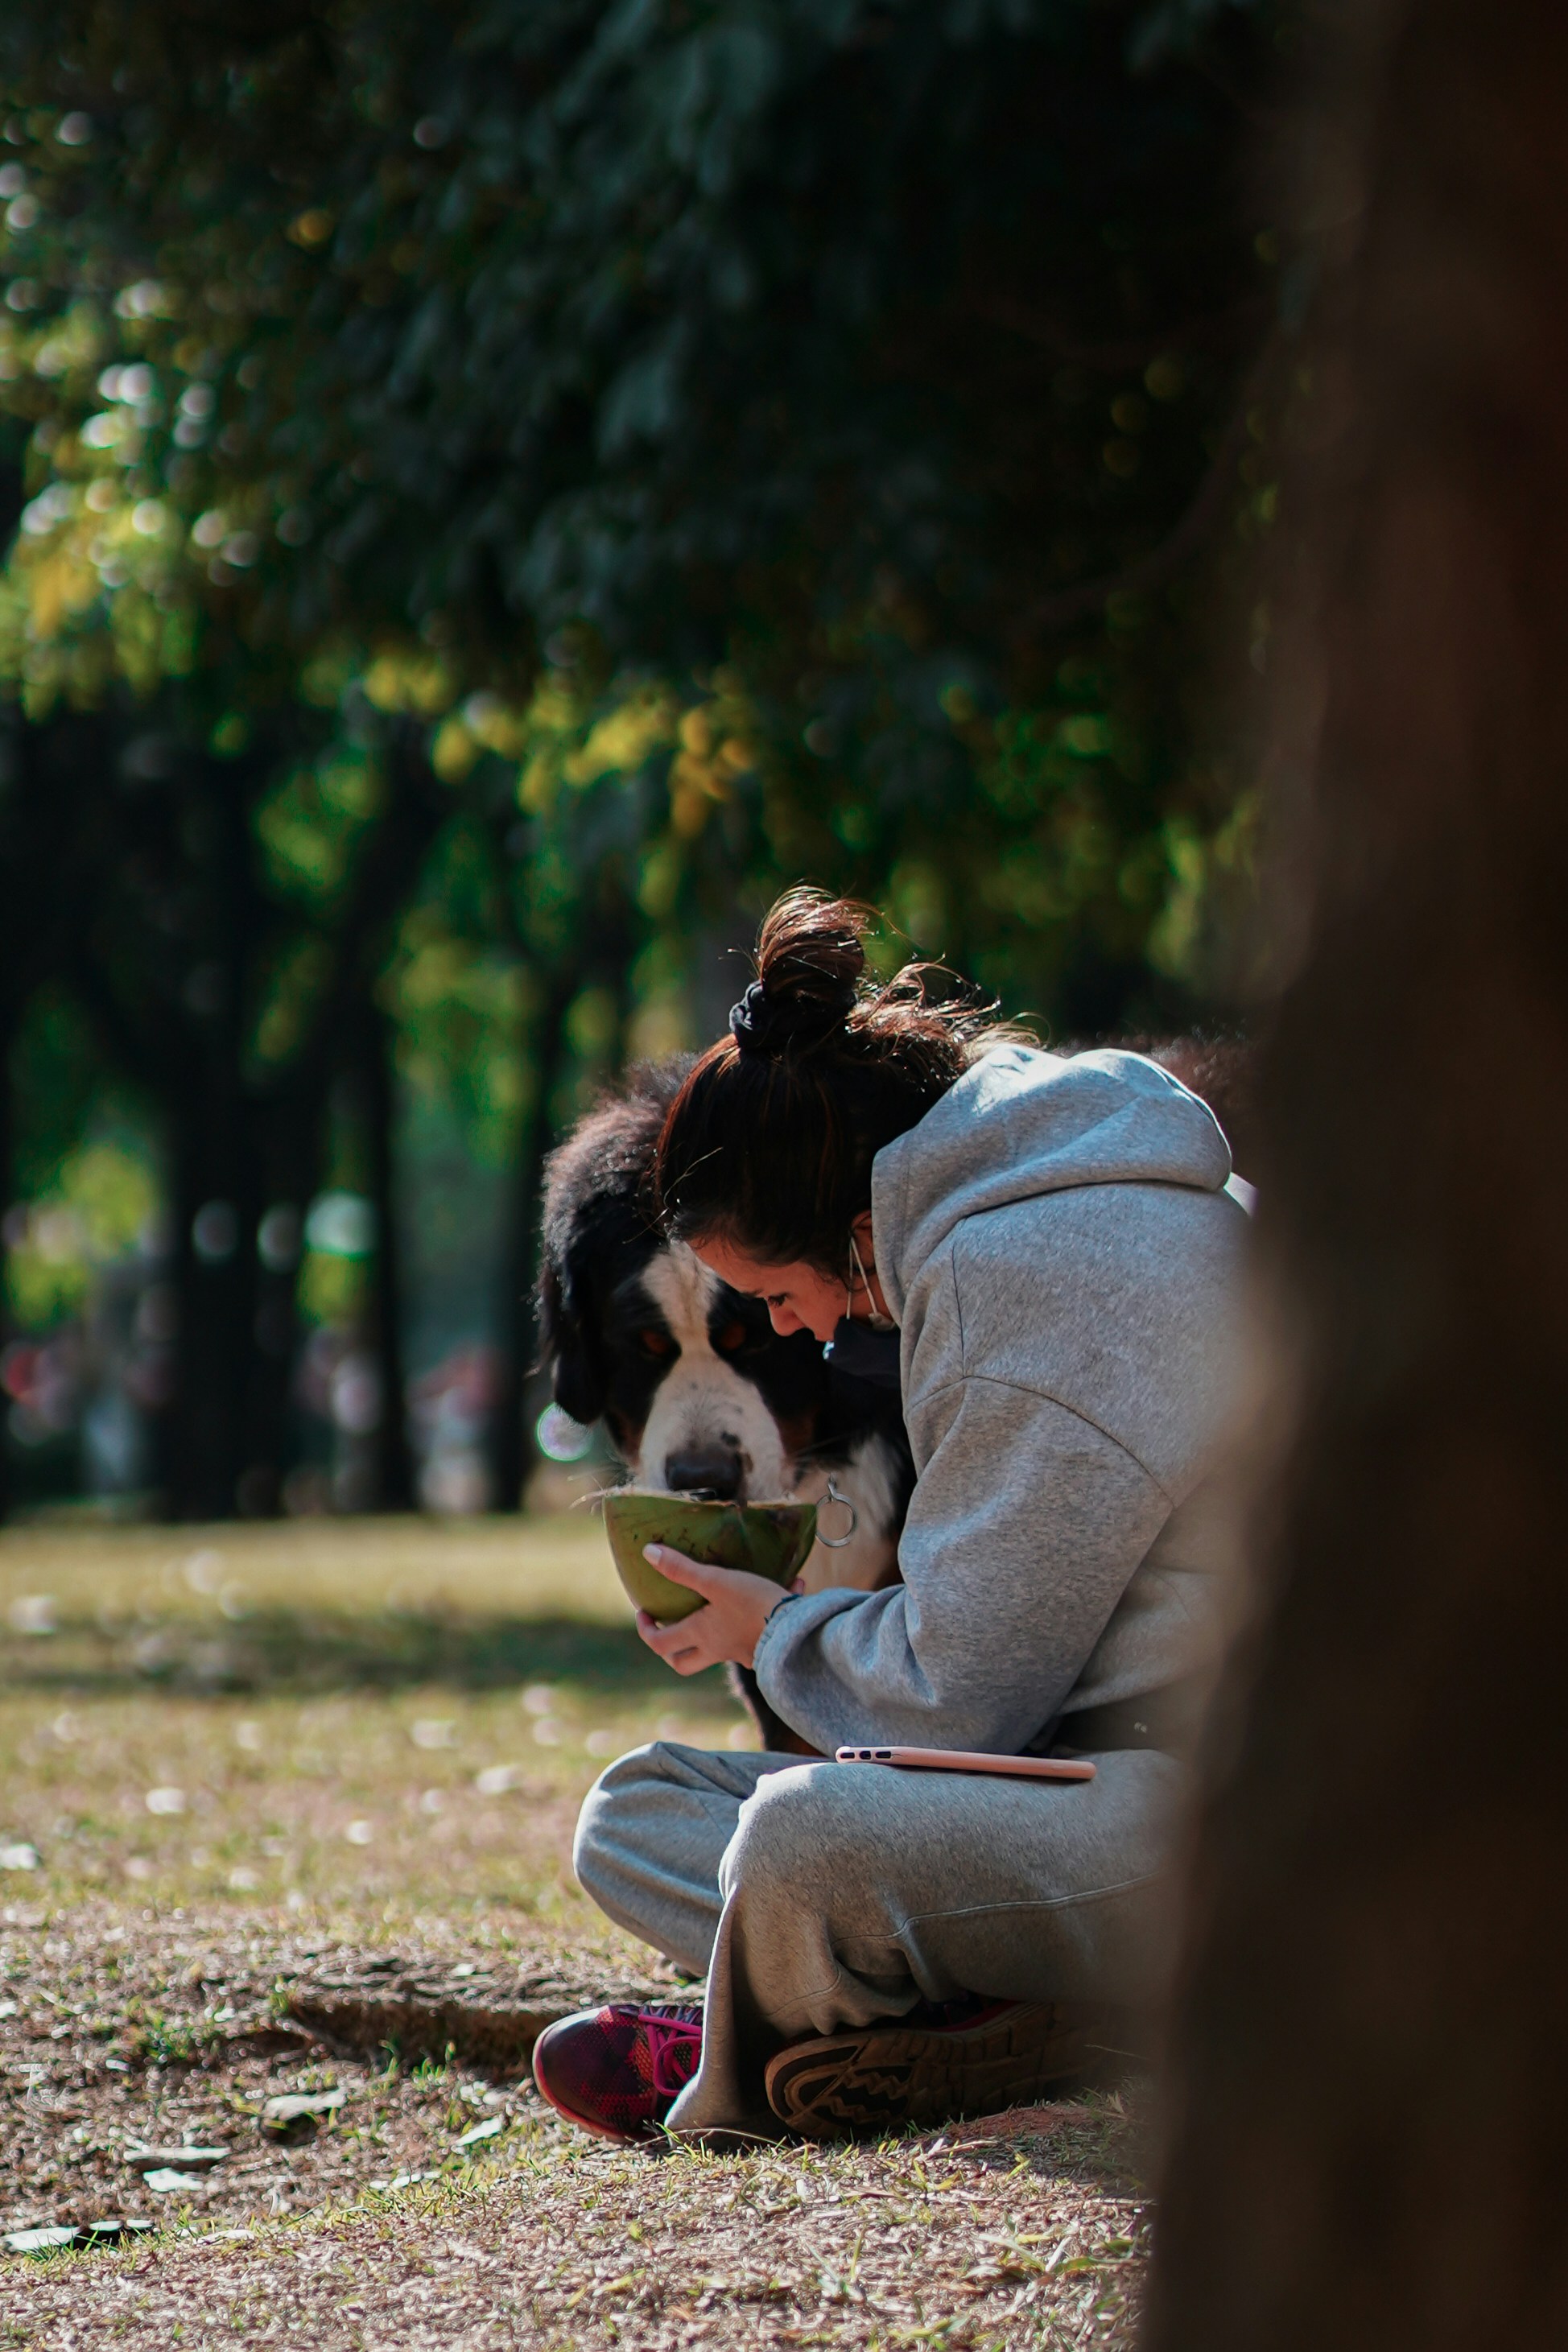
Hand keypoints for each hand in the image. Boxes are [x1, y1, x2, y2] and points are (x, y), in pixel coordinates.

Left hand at [635, 1546, 797, 1675]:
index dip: (646, 1630)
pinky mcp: (766, 1647)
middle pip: (684, 1663)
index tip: (644, 1612)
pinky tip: (787, 1588)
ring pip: (719, 1650)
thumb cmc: (752, 1606)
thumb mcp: (716, 1582)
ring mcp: (741, 1652)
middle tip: (669, 1628)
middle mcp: (716, 1649)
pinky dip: (765, 1614)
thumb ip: (683, 1570)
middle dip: (671, 1650)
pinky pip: (760, 1632)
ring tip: (720, 1609)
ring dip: (713, 1635)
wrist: (796, 1633)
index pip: (660, 1644)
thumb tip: (648, 1553)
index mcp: (701, 1634)